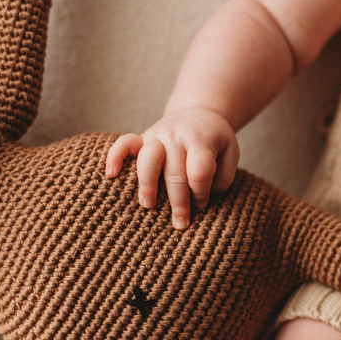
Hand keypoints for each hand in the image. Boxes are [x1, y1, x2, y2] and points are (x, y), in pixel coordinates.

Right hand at [105, 109, 239, 229]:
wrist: (199, 115)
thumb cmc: (214, 143)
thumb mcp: (230, 154)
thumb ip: (223, 176)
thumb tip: (201, 195)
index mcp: (201, 140)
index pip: (200, 171)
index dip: (201, 192)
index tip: (202, 204)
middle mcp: (177, 137)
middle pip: (175, 173)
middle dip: (178, 202)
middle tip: (180, 224)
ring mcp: (157, 136)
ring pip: (148, 160)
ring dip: (148, 185)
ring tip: (149, 206)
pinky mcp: (141, 138)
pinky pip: (124, 143)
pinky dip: (115, 157)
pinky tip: (110, 174)